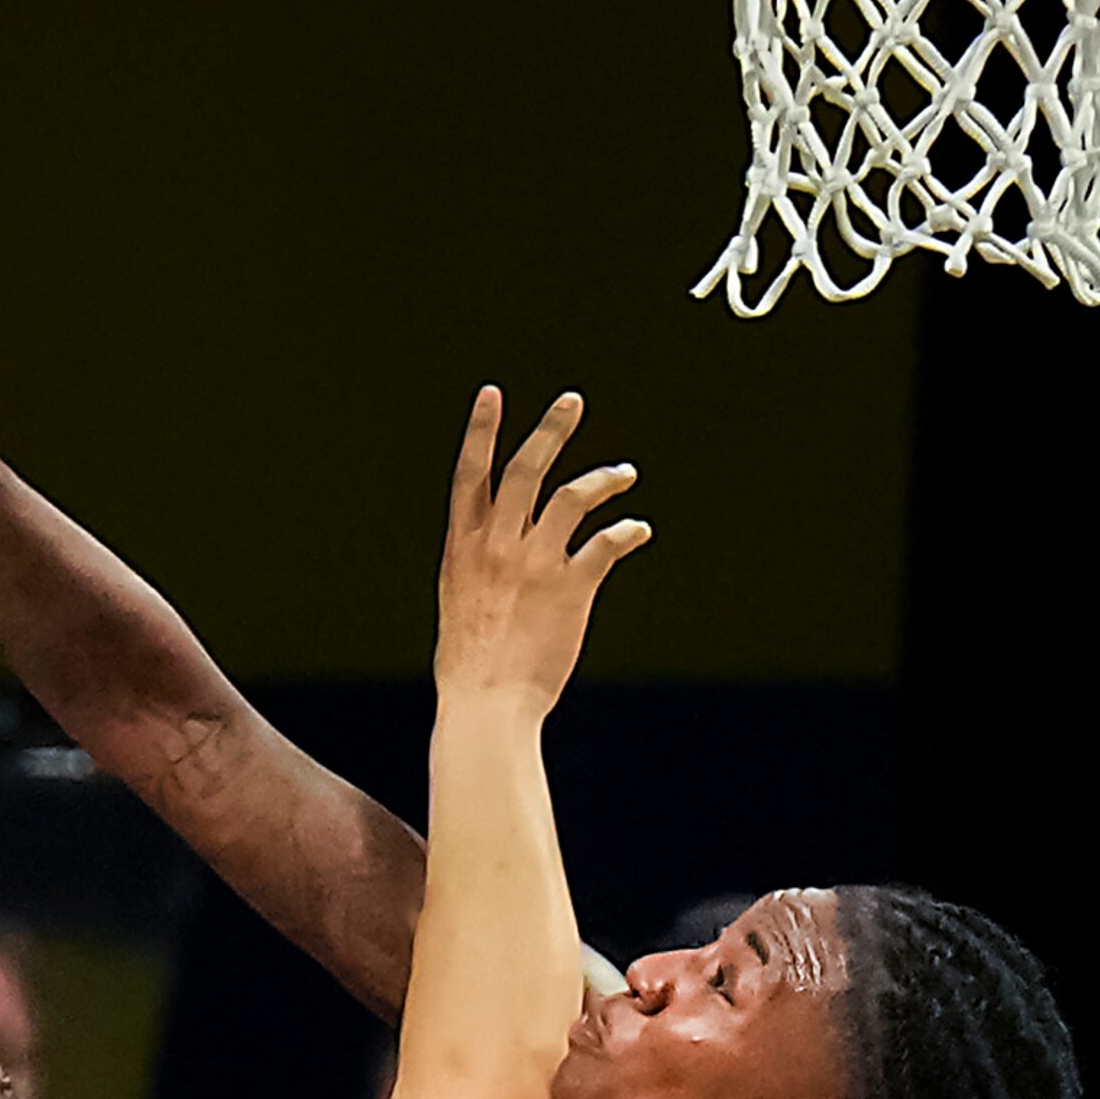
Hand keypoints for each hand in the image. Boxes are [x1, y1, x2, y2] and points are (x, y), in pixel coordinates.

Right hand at [432, 389, 647, 707]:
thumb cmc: (470, 665)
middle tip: (572, 401)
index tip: (491, 395)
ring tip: (625, 473)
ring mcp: (534, 563)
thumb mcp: (460, 602)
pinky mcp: (571, 586)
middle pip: (526, 469)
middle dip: (550, 430)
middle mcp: (498, 545)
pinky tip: (640, 530)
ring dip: (603, 478)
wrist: (487, 703)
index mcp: (464, 547)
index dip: (481, 430)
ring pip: (572, 496)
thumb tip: (492, 557)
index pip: (470, 474)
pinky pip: (607, 544)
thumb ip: (478, 567)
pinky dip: (627, 532)